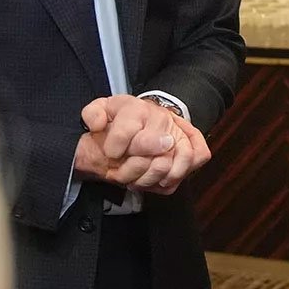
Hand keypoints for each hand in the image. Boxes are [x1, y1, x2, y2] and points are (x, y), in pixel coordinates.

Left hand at [74, 95, 210, 194]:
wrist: (144, 121)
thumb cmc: (122, 121)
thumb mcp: (101, 111)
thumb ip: (93, 114)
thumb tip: (97, 125)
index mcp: (136, 108)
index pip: (127, 130)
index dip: (115, 148)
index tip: (111, 154)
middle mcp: (160, 117)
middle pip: (151, 147)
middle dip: (132, 166)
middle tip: (122, 172)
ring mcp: (177, 131)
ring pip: (172, 159)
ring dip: (151, 176)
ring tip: (138, 180)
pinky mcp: (191, 143)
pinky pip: (195, 158)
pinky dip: (175, 176)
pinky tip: (160, 180)